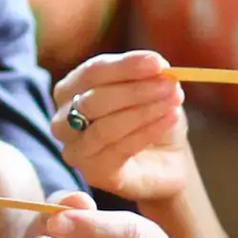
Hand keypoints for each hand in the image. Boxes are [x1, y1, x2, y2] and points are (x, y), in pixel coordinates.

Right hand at [51, 51, 187, 201]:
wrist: (166, 162)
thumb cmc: (151, 119)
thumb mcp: (152, 89)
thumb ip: (150, 76)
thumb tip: (158, 68)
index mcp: (71, 90)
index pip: (92, 72)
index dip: (125, 66)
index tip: (158, 63)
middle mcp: (63, 120)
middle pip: (93, 100)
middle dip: (135, 90)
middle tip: (169, 84)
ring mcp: (75, 150)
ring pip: (104, 127)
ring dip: (143, 111)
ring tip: (173, 102)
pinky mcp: (93, 173)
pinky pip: (118, 150)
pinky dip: (147, 132)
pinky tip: (169, 119)